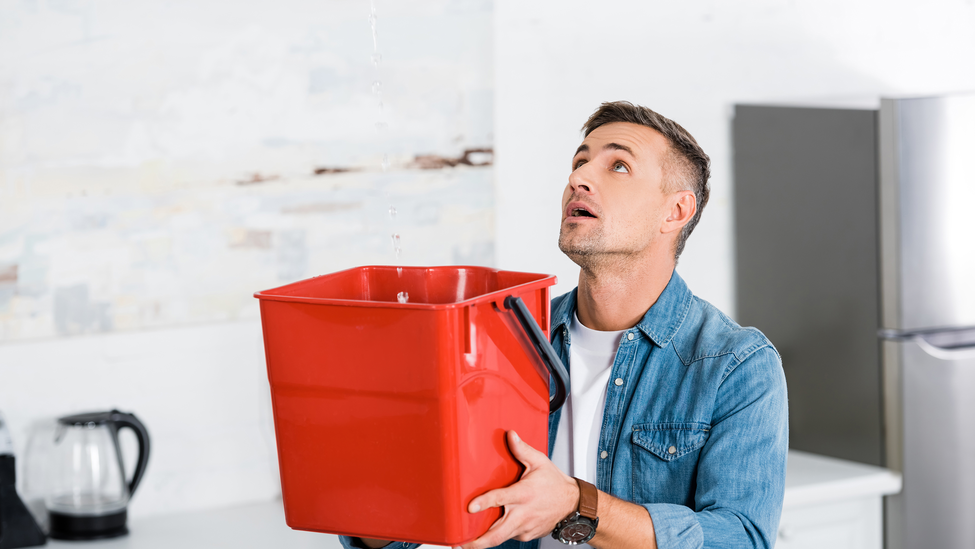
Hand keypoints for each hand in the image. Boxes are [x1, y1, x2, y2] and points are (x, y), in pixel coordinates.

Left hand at [460, 430, 578, 548]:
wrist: (573, 504)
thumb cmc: (555, 484)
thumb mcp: (539, 462)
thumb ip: (522, 449)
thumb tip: (510, 435)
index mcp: (524, 494)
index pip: (500, 499)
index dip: (485, 503)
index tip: (471, 507)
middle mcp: (523, 514)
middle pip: (497, 533)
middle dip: (478, 542)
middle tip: (461, 544)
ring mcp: (525, 527)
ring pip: (501, 538)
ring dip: (485, 541)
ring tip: (468, 541)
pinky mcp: (527, 535)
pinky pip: (510, 536)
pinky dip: (501, 533)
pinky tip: (492, 529)